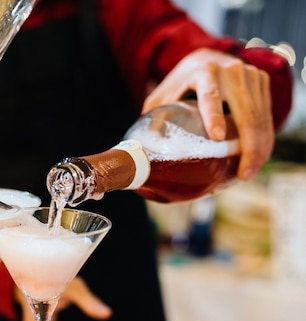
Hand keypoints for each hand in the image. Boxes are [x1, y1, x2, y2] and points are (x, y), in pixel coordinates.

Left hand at [142, 47, 272, 180]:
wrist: (204, 58)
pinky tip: (257, 158)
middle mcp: (230, 70)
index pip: (210, 95)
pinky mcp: (261, 81)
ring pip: (260, 116)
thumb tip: (141, 153)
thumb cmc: (178, 85)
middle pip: (245, 112)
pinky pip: (266, 114)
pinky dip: (264, 138)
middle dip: (248, 146)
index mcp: (203, 71)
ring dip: (259, 148)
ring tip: (248, 172)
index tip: (216, 137)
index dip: (214, 116)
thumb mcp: (161, 98)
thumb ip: (152, 120)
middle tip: (242, 174)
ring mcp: (250, 75)